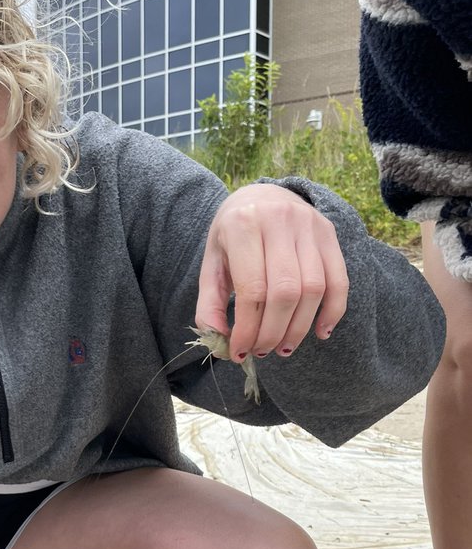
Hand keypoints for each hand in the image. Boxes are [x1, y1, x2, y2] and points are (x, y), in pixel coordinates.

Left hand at [195, 184, 348, 360]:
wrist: (261, 195)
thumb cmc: (232, 235)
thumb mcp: (212, 264)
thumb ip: (210, 304)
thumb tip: (220, 343)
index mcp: (243, 225)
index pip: (252, 290)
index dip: (248, 329)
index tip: (241, 352)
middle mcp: (279, 220)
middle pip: (286, 292)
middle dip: (274, 332)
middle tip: (263, 352)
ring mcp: (309, 225)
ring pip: (314, 289)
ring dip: (300, 327)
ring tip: (284, 347)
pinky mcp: (329, 234)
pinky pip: (339, 280)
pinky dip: (333, 311)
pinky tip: (319, 332)